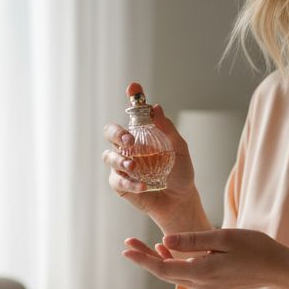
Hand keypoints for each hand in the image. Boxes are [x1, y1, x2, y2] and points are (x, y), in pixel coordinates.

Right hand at [102, 86, 199, 223]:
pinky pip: (117, 180)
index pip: (133, 112)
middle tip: (129, 140)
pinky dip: (129, 182)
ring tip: (134, 166)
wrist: (179, 200)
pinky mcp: (120, 184)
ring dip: (120, 160)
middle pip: (110, 132)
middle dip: (117, 133)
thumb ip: (167, 129)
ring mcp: (122, 165)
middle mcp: (128, 147)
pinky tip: (143, 186)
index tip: (133, 87)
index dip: (132, 98)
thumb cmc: (179, 173)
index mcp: (142, 134)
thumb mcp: (178, 149)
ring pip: (108, 156)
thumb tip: (156, 107)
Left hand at [120, 229, 288, 288]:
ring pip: (174, 275)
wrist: (279, 269)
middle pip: (165, 274)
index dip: (143, 260)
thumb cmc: (256, 248)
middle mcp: (202, 284)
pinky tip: (166, 251)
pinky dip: (174, 264)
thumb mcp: (224, 237)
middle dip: (145, 259)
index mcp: (203, 272)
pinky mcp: (214, 286)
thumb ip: (193, 240)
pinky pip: (186, 276)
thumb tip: (164, 241)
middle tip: (127, 244)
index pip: (163, 269)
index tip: (126, 249)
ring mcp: (208, 288)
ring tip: (140, 247)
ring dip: (157, 262)